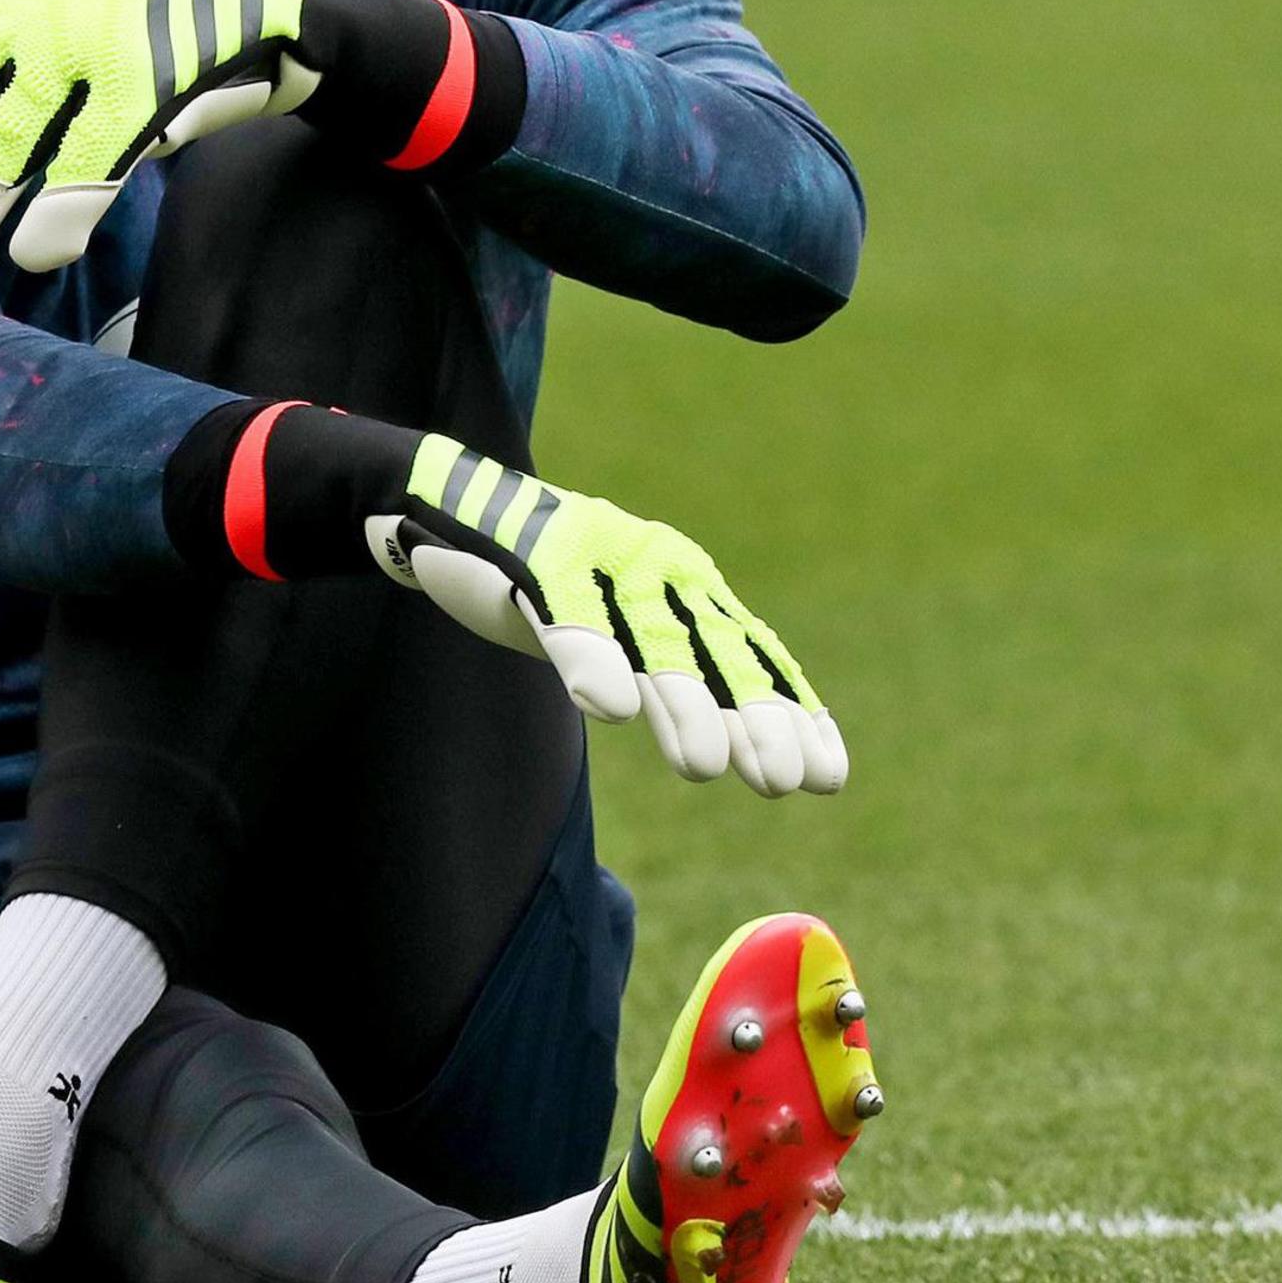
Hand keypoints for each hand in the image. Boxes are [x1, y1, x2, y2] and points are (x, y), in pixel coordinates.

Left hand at [0, 0, 319, 275]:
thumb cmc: (137, 31)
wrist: (259, 12)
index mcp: (4, 19)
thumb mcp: (42, 22)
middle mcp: (36, 29)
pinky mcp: (153, 87)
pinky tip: (34, 256)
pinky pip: (95, 159)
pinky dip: (60, 209)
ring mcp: (93, 54)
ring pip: (9, 140)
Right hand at [367, 435, 846, 797]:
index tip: (828, 775)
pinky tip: (610, 707)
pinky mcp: (537, 558)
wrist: (452, 501)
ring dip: (682, 703)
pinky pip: (565, 615)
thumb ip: (670, 672)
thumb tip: (732, 749)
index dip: (791, 710)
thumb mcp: (617, 622)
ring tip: (705, 766)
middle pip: (715, 651)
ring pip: (650, 639)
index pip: (750, 651)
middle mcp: (656, 565)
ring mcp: (599, 557)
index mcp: (682, 582)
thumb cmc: (542, 577)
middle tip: (785, 782)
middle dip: (755, 718)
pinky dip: (589, 658)